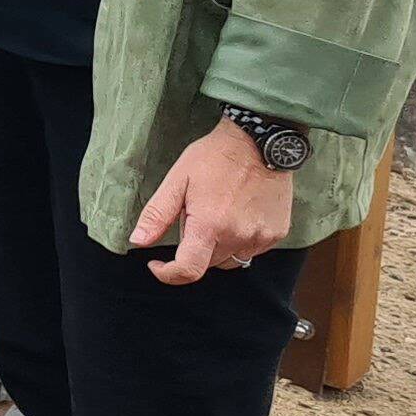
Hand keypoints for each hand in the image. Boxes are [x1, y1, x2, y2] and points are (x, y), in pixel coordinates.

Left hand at [131, 124, 295, 284]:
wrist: (259, 142)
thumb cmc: (214, 157)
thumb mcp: (177, 180)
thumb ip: (157, 214)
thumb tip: (138, 241)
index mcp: (210, 226)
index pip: (189, 270)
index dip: (168, 274)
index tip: (157, 264)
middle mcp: (239, 237)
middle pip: (208, 264)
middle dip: (193, 250)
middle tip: (193, 217)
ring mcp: (261, 237)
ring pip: (231, 260)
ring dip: (216, 248)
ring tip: (216, 215)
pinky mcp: (277, 233)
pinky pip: (252, 250)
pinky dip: (239, 241)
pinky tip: (236, 215)